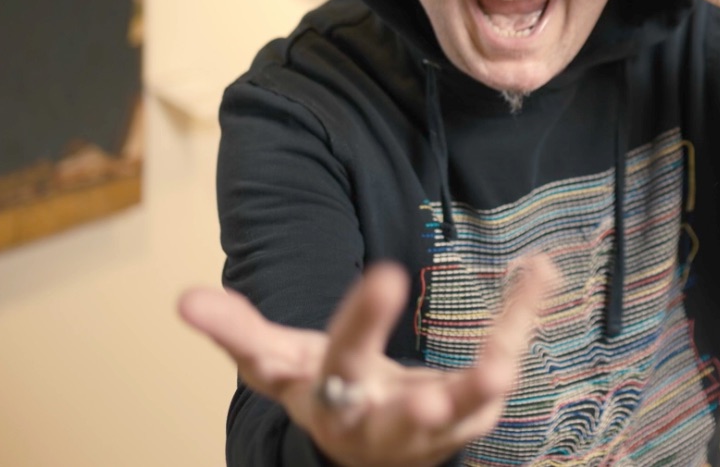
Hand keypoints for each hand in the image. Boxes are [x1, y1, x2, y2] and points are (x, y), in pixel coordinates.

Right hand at [179, 257, 557, 466]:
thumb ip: (236, 330)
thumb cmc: (319, 390)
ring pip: (461, 415)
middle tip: (433, 399)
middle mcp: (381, 421)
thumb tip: (184, 300)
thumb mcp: (275, 363)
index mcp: (331, 396)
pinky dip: (517, 322)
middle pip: (397, 416)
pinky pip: (499, 365)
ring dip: (480, 390)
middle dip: (415, 410)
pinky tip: (536, 272)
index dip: (360, 324)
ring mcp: (430, 427)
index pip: (340, 361)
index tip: (385, 274)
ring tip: (500, 364)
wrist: (359, 448)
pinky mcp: (468, 417)